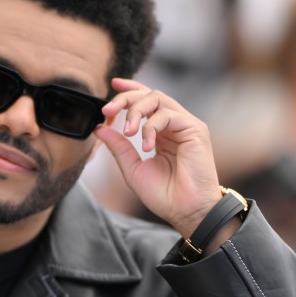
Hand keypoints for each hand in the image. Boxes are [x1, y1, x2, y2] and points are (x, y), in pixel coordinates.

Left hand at [94, 78, 222, 238]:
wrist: (186, 211)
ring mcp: (186, 125)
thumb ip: (118, 147)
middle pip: (150, 95)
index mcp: (162, 132)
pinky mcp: (195, 130)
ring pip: (158, 99)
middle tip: (107, 111)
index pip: (147, 101)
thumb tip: (100, 128)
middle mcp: (175, 125)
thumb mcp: (132, 168)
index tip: (113, 85)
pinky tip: (147, 146)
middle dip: (125, 98)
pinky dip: (151, 127)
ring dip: (136, 111)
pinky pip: (168, 115)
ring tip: (126, 132)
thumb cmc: (164, 195)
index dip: (130, 89)